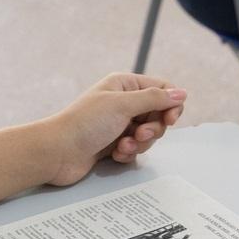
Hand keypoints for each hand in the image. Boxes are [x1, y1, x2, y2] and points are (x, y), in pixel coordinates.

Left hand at [40, 73, 186, 186]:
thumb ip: (155, 98)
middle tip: (139, 134)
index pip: (161, 89)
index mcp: (124, 85)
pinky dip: (128, 153)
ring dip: (140, 143)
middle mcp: (122, 102)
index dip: (170, 104)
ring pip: (147, 134)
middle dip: (152, 128)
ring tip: (124, 145)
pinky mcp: (112, 144)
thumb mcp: (123, 105)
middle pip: (157, 114)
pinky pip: (134, 148)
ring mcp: (117, 124)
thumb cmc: (84, 124)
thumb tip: (181, 93)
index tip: (170, 119)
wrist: (57, 152)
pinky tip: (115, 154)